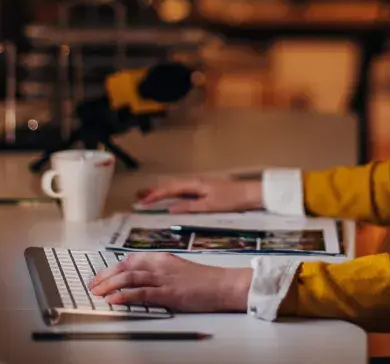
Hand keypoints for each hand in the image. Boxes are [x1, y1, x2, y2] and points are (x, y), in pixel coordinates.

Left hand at [89, 252, 251, 312]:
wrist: (222, 284)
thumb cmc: (203, 280)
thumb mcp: (177, 270)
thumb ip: (158, 272)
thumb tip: (139, 279)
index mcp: (161, 258)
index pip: (130, 259)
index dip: (111, 268)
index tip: (100, 276)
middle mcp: (160, 265)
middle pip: (125, 267)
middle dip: (105, 276)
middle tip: (93, 286)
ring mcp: (164, 278)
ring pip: (130, 277)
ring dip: (110, 285)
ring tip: (98, 292)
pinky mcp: (169, 293)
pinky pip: (142, 293)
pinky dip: (125, 296)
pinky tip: (114, 300)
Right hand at [136, 176, 262, 212]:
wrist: (251, 193)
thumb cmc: (232, 199)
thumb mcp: (209, 206)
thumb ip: (189, 207)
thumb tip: (170, 209)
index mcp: (194, 184)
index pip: (169, 189)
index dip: (154, 196)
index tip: (141, 202)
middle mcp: (195, 181)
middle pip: (170, 185)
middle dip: (153, 191)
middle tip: (138, 197)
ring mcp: (199, 184)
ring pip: (176, 186)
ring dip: (162, 191)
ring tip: (148, 195)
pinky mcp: (204, 188)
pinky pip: (183, 189)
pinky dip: (172, 192)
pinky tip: (170, 197)